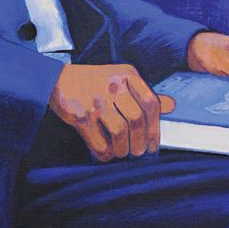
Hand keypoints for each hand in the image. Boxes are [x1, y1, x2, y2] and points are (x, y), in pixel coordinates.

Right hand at [49, 64, 174, 161]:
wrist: (56, 78)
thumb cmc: (93, 82)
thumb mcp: (120, 80)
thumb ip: (144, 93)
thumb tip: (172, 105)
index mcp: (127, 74)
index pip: (151, 103)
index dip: (156, 128)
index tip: (154, 145)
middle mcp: (113, 84)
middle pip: (137, 119)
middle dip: (140, 142)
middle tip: (138, 152)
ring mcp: (96, 99)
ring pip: (120, 132)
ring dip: (123, 149)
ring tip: (121, 152)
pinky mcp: (80, 114)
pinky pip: (99, 142)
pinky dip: (105, 153)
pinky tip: (105, 153)